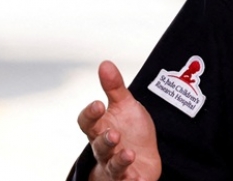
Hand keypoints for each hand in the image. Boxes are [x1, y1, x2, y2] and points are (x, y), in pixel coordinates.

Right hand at [77, 61, 161, 180]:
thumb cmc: (131, 130)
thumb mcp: (126, 106)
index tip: (98, 103)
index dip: (90, 114)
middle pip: (99, 146)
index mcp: (101, 128)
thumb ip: (115, 88)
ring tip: (128, 154)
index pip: (87, 123)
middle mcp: (105, 149)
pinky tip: (137, 179)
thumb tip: (105, 63)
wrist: (144, 157)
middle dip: (105, 141)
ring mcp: (116, 166)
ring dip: (119, 161)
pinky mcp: (130, 179)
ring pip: (113, 166)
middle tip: (114, 134)